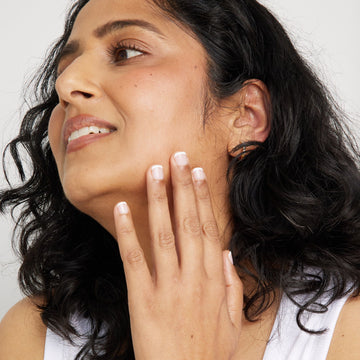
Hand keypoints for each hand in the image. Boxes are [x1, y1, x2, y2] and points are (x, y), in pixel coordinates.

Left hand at [114, 152, 242, 359]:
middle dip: (182, 187)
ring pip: (163, 233)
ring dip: (158, 199)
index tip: (197, 174)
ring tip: (154, 171)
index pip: (207, 227)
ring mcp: (166, 285)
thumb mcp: (232, 320)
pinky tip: (123, 208)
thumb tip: (226, 254)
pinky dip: (128, 232)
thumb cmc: (209, 352)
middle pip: (187, 222)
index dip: (202, 198)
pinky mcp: (142, 297)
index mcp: (212, 278)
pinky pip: (134, 258)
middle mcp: (192, 275)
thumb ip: (231, 285)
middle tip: (177, 158)